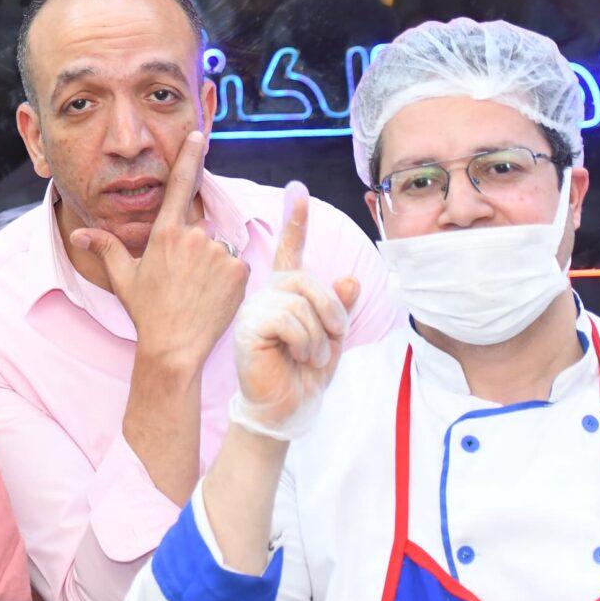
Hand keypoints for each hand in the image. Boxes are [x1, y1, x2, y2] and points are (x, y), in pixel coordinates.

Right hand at [69, 130, 246, 373]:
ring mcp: (218, 253)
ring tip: (196, 292)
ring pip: (218, 248)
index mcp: (164, 234)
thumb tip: (79, 233)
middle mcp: (193, 237)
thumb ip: (106, 248)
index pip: (179, 185)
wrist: (175, 348)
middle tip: (183, 280)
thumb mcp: (123, 278)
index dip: (189, 157)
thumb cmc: (147, 313)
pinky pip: (235, 265)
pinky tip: (212, 296)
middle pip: (199, 228)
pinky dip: (227, 277)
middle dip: (193, 248)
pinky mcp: (239, 270)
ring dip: (211, 264)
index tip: (198, 136)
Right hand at [227, 184, 361, 441]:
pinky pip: (288, 320)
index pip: (291, 252)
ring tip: (309, 356)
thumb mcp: (332, 339)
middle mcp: (268, 296)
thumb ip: (340, 308)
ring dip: (318, 336)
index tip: (298, 192)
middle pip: (308, 281)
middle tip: (332, 340)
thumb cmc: (304, 375)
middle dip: (331, 312)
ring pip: (301, 304)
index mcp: (287, 294)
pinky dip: (304, 342)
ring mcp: (255, 310)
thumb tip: (350, 279)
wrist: (286, 408)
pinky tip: (296, 357)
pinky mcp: (249, 328)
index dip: (295, 222)